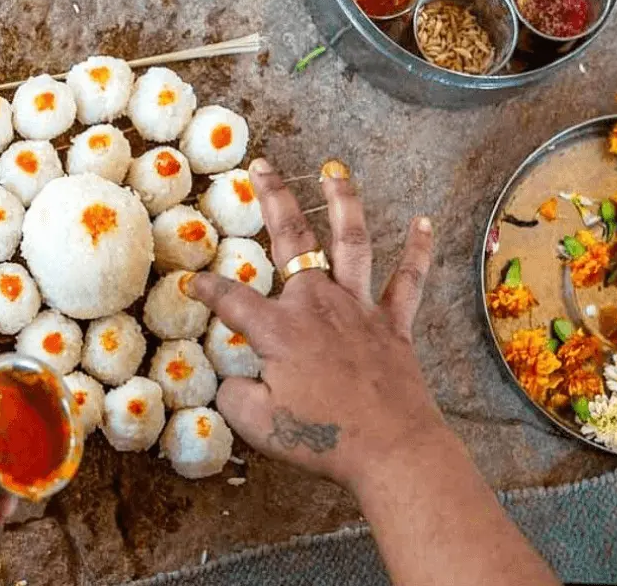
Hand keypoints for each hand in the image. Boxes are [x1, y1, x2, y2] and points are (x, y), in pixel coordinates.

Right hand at [187, 158, 446, 491]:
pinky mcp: (393, 324)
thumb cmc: (322, 438)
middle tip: (261, 167)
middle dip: (272, 199)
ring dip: (342, 201)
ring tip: (334, 169)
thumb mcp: (257, 422)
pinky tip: (424, 222)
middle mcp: (318, 304)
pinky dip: (418, 250)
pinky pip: (409, 281)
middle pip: (292, 240)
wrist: (392, 449)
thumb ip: (233, 394)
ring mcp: (359, 309)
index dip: (208, 288)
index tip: (192, 281)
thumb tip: (231, 379)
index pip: (231, 298)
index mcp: (279, 329)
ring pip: (352, 242)